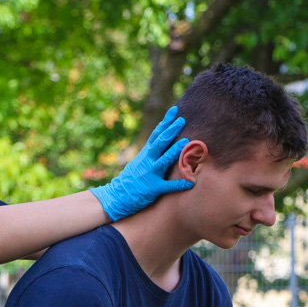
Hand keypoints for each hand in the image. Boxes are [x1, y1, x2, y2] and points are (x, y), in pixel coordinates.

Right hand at [90, 106, 192, 220]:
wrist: (117, 196)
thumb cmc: (130, 179)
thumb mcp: (139, 162)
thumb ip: (151, 154)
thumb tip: (163, 144)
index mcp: (145, 154)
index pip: (156, 134)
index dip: (166, 121)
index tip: (175, 110)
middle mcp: (147, 161)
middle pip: (160, 142)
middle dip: (171, 130)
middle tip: (182, 120)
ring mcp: (150, 174)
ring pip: (164, 160)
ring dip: (175, 150)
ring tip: (186, 141)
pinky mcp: (153, 188)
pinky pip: (168, 186)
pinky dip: (179, 184)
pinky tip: (190, 183)